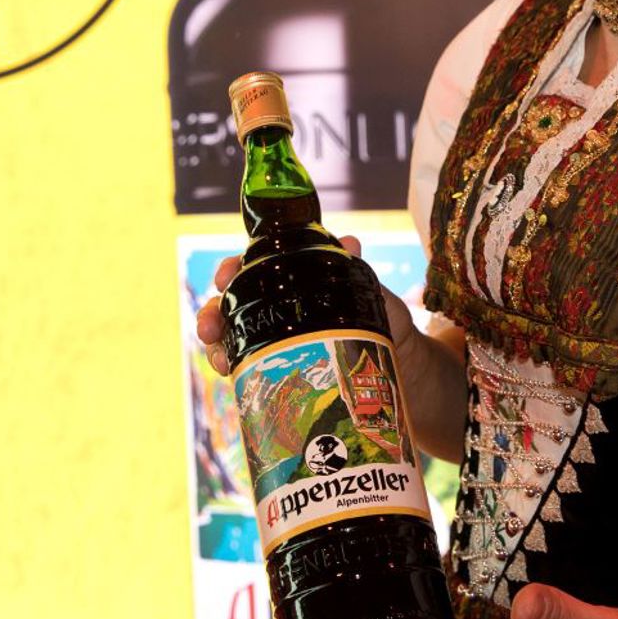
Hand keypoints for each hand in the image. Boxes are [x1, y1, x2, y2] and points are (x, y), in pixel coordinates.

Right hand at [193, 236, 418, 376]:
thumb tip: (350, 242)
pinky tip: (231, 375)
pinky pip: (248, 369)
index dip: (232, 269)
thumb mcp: (376, 293)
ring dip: (216, 346)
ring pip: (232, 338)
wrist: (406, 370)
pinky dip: (233, 370)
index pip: (254, 268)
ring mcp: (277, 341)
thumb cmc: (390, 323)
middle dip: (212, 313)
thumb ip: (359, 271)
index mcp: (297, 281)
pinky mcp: (281, 372)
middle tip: (210, 329)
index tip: (225, 276)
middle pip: (231, 306)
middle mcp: (280, 309)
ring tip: (220, 360)